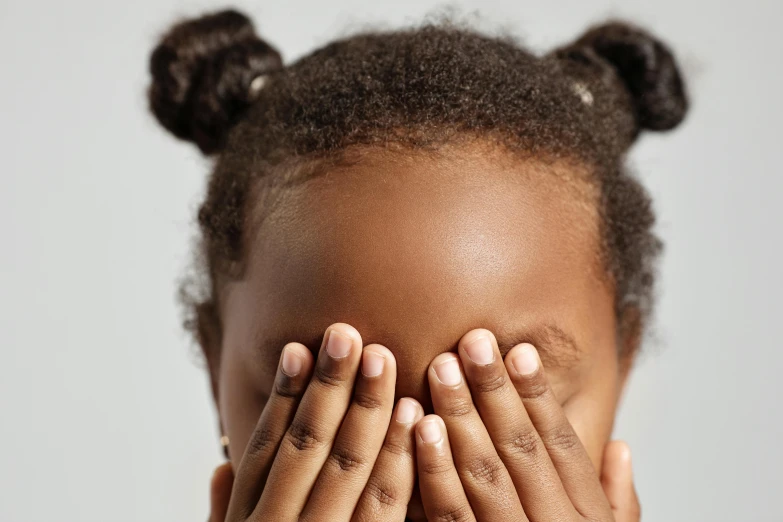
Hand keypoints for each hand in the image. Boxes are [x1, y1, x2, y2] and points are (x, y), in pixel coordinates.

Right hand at [209, 323, 424, 521]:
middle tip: (344, 333)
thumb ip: (225, 512)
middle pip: (307, 444)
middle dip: (328, 385)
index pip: (265, 447)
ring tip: (380, 357)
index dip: (281, 396)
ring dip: (367, 406)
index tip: (296, 349)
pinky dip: (399, 455)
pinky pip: (387, 504)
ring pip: (348, 464)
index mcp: (249, 519)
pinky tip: (413, 413)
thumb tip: (219, 467)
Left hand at [415, 328, 639, 520]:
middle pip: (521, 452)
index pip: (563, 449)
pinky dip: (433, 471)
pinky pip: (447, 517)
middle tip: (472, 341)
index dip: (540, 399)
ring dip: (460, 419)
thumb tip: (622, 447)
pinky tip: (419, 429)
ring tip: (442, 369)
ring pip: (483, 478)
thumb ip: (619, 505)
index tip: (519, 352)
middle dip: (494, 394)